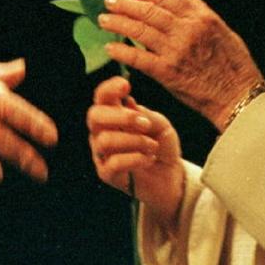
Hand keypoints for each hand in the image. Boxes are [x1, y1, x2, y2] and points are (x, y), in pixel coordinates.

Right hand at [87, 76, 183, 224]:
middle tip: (145, 124)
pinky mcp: (106, 174)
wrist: (170, 179)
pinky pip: (114, 163)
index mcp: (113, 115)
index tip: (125, 85)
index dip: (109, 88)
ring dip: (134, 141)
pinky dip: (135, 158)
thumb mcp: (162, 126)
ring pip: (105, 140)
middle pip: (94, 116)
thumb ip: (146, 114)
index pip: (102, 97)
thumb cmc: (162, 147)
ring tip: (152, 146)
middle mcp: (102, 132)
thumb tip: (128, 103)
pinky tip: (148, 159)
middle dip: (120, 117)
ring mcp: (101, 153)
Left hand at [98, 0, 262, 127]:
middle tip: (109, 0)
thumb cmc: (233, 63)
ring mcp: (176, 51)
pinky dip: (122, 51)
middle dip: (125, 3)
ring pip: (140, 31)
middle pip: (149, 11)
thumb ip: (201, 8)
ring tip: (104, 19)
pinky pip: (139, 59)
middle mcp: (187, 30)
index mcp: (201, 17)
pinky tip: (110, 47)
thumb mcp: (222, 28)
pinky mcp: (168, 73)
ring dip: (119, 23)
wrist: (239, 96)